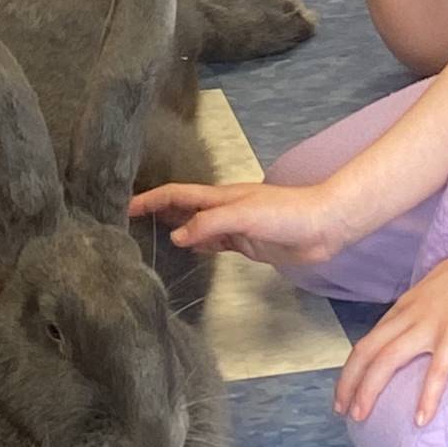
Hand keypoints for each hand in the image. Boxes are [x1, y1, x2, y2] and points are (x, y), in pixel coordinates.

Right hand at [130, 179, 347, 267]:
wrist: (323, 226)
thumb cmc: (286, 214)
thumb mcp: (244, 216)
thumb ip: (210, 225)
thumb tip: (177, 237)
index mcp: (220, 197)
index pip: (176, 195)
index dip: (150, 199)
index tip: (124, 206)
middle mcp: (222, 209)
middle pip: (182, 208)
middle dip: (157, 211)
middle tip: (129, 224)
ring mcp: (233, 227)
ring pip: (196, 226)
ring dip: (174, 228)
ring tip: (150, 238)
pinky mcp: (245, 243)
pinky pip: (213, 243)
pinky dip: (197, 245)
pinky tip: (188, 251)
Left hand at [334, 243, 447, 428]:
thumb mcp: (439, 284)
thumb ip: (425, 304)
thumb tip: (420, 319)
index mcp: (408, 304)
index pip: (370, 338)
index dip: (353, 366)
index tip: (346, 389)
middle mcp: (412, 314)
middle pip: (368, 350)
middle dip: (349, 382)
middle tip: (340, 410)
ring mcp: (432, 324)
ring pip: (388, 359)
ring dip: (369, 389)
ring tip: (360, 416)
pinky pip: (437, 370)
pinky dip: (426, 396)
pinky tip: (420, 419)